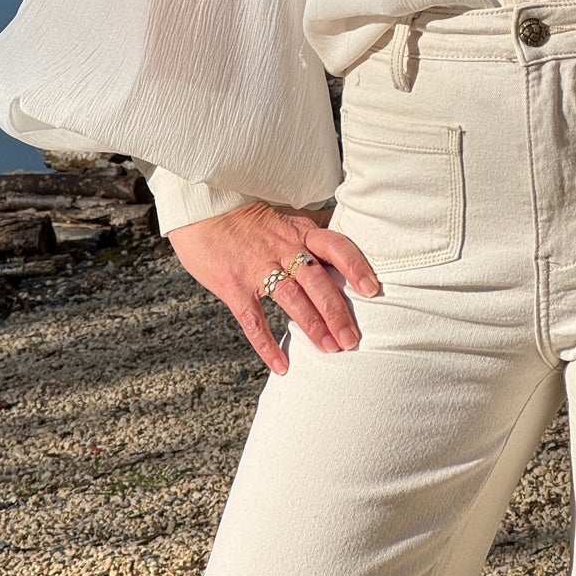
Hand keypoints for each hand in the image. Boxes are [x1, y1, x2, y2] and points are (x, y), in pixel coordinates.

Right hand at [168, 200, 381, 376]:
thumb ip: (314, 228)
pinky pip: (253, 320)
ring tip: (331, 350)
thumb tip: (347, 229)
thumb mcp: (287, 215)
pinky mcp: (234, 286)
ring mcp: (258, 268)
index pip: (336, 246)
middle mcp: (283, 249)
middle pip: (318, 282)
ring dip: (313, 327)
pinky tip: (282, 366)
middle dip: (338, 312)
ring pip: (292, 300)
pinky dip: (267, 345)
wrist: (204, 208)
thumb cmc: (249, 214)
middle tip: (353, 340)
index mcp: (300, 231)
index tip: (372, 289)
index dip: (355, 267)